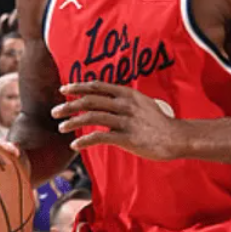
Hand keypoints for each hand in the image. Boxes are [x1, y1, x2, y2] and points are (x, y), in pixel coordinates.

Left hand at [52, 82, 186, 159]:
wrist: (175, 137)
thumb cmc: (157, 122)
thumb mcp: (141, 102)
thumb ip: (123, 99)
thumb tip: (104, 99)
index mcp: (127, 93)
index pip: (97, 86)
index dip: (78, 86)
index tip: (64, 89)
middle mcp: (125, 104)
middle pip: (90, 100)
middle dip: (69, 105)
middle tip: (55, 111)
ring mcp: (126, 120)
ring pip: (92, 117)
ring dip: (72, 122)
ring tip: (61, 128)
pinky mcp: (127, 138)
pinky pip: (100, 137)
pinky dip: (85, 141)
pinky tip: (75, 145)